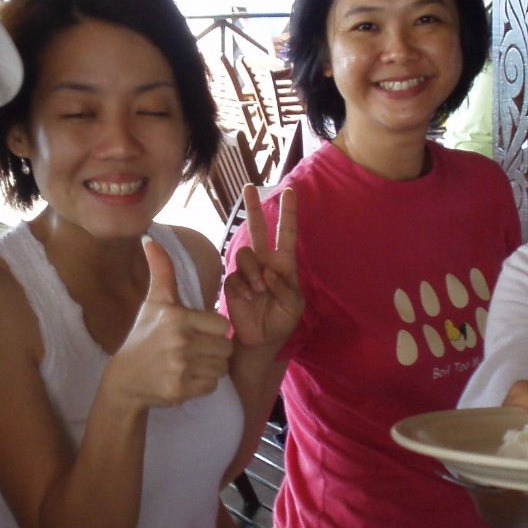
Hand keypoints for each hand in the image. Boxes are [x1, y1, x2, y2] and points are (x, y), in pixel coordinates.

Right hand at [106, 238, 234, 412]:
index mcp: (177, 317)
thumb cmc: (144, 336)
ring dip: (210, 368)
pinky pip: (211, 386)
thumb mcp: (154, 302)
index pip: (222, 325)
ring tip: (190, 364)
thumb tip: (150, 238)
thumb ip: (161, 271)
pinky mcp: (179, 390)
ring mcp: (179, 367)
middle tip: (193, 351)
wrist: (125, 379)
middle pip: (225, 348)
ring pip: (221, 368)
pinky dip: (202, 385)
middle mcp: (179, 341)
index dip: (213, 330)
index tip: (196, 332)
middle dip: (214, 351)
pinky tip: (185, 378)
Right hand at [223, 185, 302, 352]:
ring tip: (259, 291)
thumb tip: (267, 272)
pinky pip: (235, 276)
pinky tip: (248, 299)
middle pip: (257, 229)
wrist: (261, 341)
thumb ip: (285, 288)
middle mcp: (264, 263)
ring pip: (245, 254)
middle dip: (253, 207)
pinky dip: (243, 287)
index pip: (286, 233)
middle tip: (249, 186)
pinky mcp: (233, 283)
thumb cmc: (282, 322)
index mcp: (283, 264)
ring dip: (253, 272)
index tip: (290, 191)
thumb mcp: (294, 306)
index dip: (288, 213)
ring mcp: (247, 272)